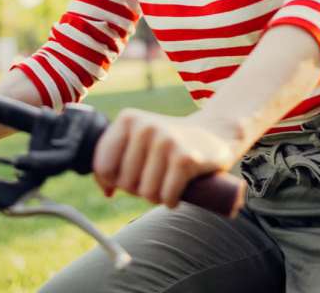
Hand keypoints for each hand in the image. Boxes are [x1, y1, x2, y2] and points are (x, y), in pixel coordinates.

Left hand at [92, 109, 238, 207]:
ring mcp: (166, 142)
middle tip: (156, 176)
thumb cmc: (170, 142)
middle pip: (125, 183)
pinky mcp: (185, 159)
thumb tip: (106, 192)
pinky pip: (167, 197)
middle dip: (139, 189)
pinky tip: (179, 191)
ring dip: (157, 196)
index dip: (114, 181)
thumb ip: (116, 158)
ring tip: (168, 181)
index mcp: (127, 119)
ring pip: (146, 193)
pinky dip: (172, 201)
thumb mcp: (139, 139)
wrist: (216, 132)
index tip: (130, 177)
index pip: (103, 166)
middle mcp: (145, 127)